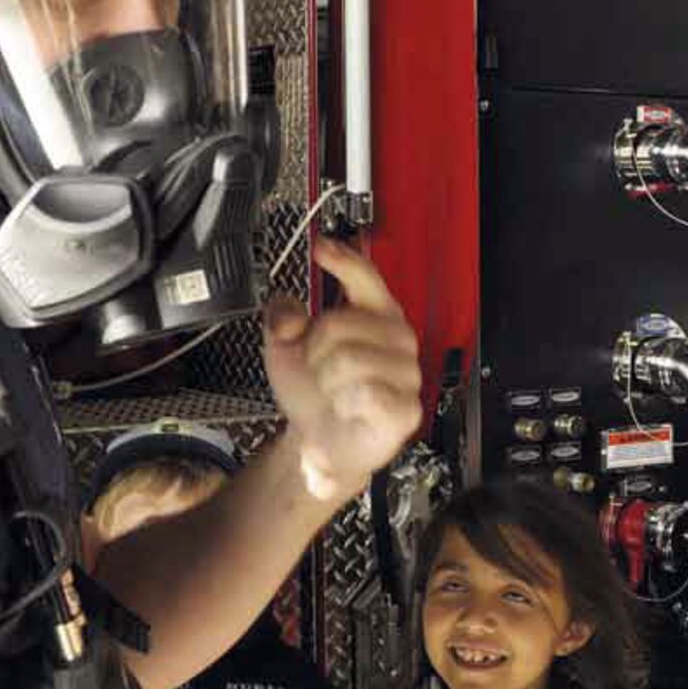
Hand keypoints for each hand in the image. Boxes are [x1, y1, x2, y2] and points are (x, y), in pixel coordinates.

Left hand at [261, 240, 423, 504]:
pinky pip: (365, 393)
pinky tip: (349, 409)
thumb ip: (281, 318)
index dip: (343, 260)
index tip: (320, 247)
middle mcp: (397, 337)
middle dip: (315, 351)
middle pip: (337, 324)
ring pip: (347, 360)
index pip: (363, 276)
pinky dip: (345, 404)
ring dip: (327, 382)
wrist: (321, 441)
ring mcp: (406, 373)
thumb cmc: (314, 390)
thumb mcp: (284, 347)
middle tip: (320, 370)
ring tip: (335, 392)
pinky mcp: (406, 408)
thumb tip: (290, 317)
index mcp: (374, 313)